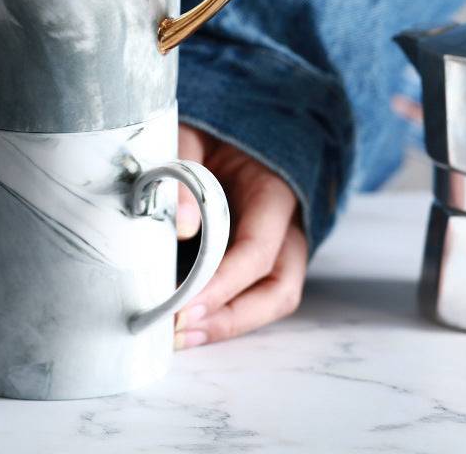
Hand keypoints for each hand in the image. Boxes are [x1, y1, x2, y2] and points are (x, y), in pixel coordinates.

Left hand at [174, 124, 307, 347]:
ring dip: (228, 325)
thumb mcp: (191, 138)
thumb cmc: (208, 134)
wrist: (226, 129)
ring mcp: (280, 246)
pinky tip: (187, 324)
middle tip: (177, 330)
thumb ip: (183, 176)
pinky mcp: (261, 257)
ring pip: (271, 300)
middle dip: (229, 318)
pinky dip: (225, 313)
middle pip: (277, 290)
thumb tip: (184, 228)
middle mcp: (288, 227)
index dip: (222, 283)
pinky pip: (254, 293)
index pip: (258, 251)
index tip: (183, 304)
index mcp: (275, 193)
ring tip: (179, 337)